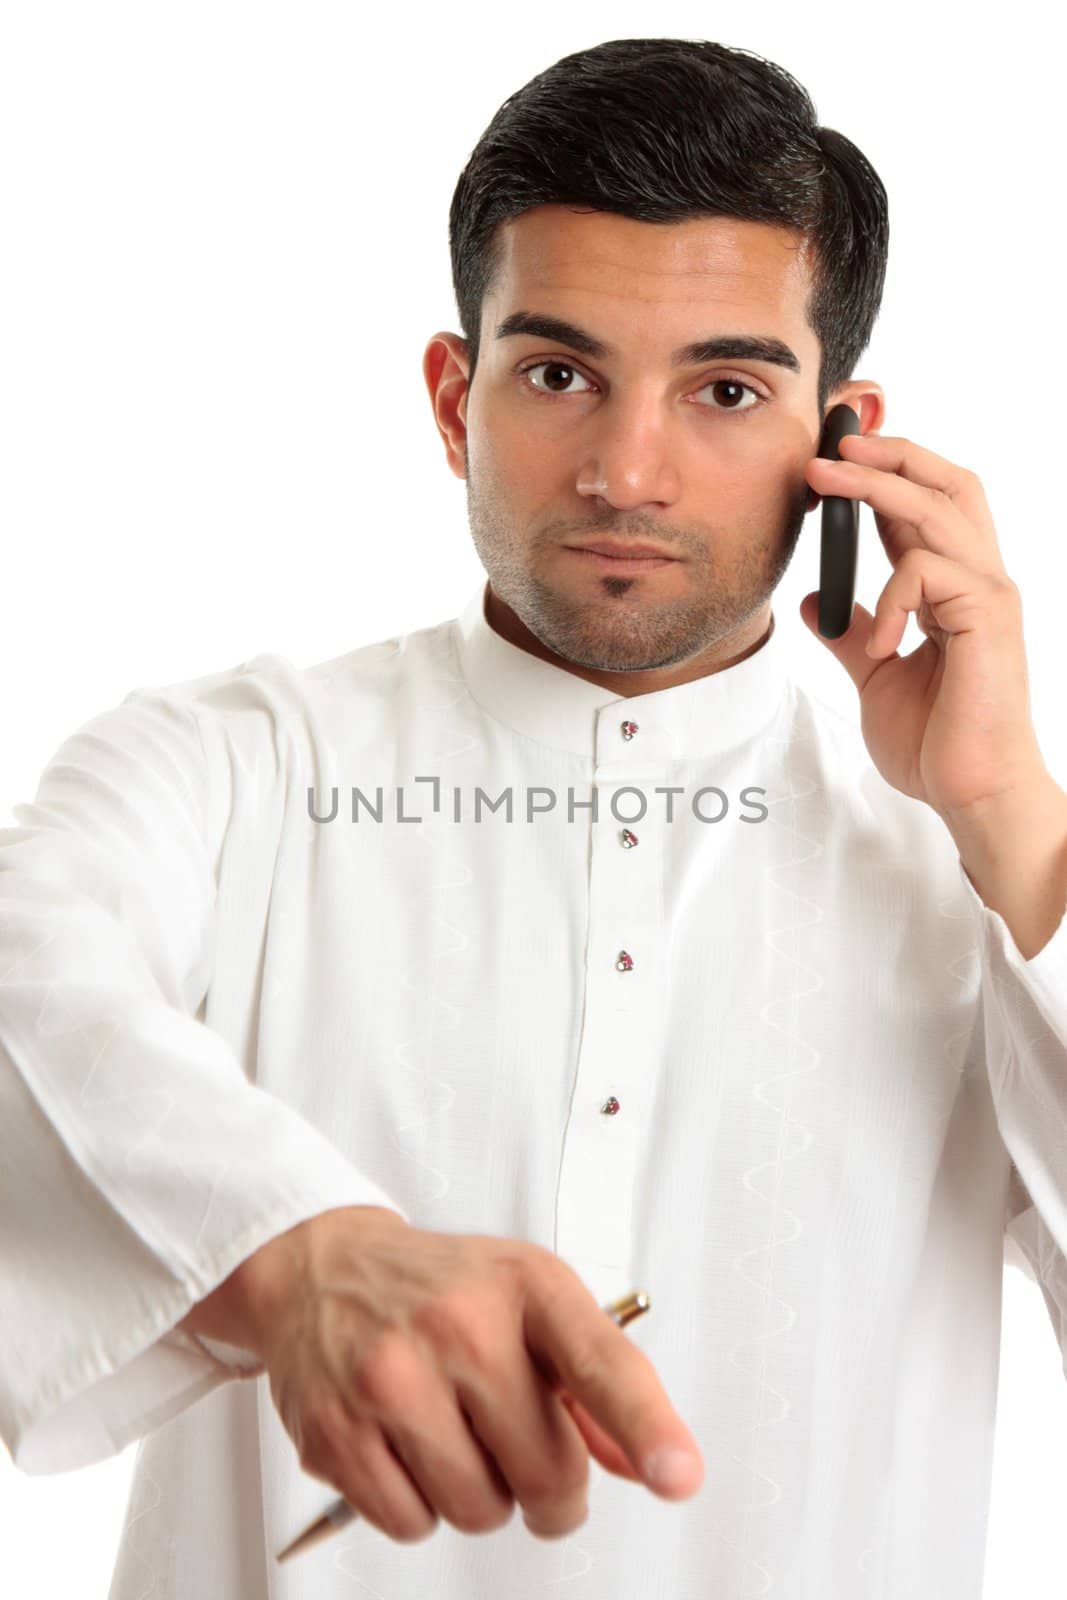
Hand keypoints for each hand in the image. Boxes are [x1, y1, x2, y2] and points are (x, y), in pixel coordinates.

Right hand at [194, 1206, 702, 1543]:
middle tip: (524, 1455)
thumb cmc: (441, 1288)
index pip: (600, 1365)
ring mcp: (392, 1377)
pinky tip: (405, 1445)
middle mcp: (460, 1325)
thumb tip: (643, 1462)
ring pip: (480, 1511)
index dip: (645, 1427)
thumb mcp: (529, 1300)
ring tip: (452, 1432)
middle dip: (549, 1490)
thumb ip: (595, 1381)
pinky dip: (418, 1506)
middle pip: (547, 1473)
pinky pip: (412, 1524)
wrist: (322, 1269)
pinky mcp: (337, 1429)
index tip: (677, 1474)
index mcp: (526, 1286)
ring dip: (479, 1495)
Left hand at [800, 432, 1048, 817]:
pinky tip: (881, 643)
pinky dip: (893, 593)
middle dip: (890, 453)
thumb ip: (852, 634)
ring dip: (877, 487)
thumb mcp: (876, 677)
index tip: (831, 463)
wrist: (971, 792)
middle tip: (831, 443)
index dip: (882, 476)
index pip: (925, 507)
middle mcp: (979, 580)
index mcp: (954, 589)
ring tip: (826, 484)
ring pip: (939, 508)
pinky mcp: (988, 619)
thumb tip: (815, 602)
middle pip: (948, 483)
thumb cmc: (937, 742)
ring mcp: (989, 595)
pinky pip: (931, 570)